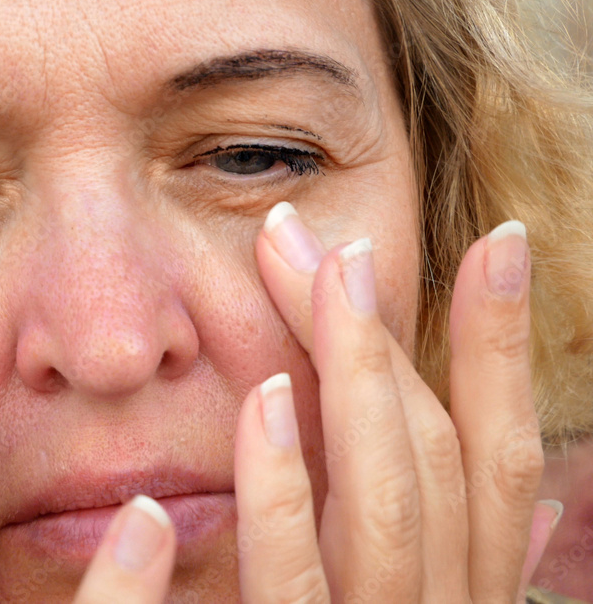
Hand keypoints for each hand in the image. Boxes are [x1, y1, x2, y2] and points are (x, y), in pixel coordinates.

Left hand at [234, 201, 556, 602]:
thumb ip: (464, 558)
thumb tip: (542, 511)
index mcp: (470, 588)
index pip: (503, 457)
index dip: (505, 346)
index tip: (503, 239)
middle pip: (432, 452)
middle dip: (387, 336)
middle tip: (330, 237)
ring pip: (386, 497)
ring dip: (357, 375)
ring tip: (318, 273)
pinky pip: (291, 575)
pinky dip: (281, 488)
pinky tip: (265, 398)